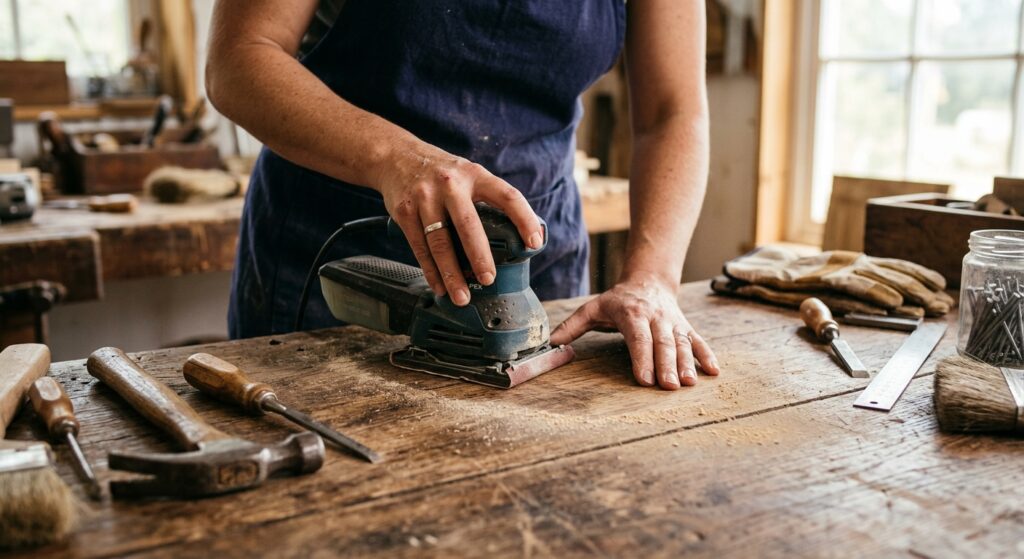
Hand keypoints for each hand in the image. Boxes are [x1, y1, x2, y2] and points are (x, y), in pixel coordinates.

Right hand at [375, 145, 542, 305]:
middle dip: (479, 256)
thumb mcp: (468, 174)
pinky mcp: (404, 211)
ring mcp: (425, 197)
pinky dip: (430, 271)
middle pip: (468, 224)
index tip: (534, 243)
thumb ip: (488, 199)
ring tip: (462, 296)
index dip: (524, 219)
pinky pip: (419, 247)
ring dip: (451, 273)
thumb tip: (515, 238)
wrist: (396, 156)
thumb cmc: (441, 172)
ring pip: (440, 241)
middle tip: (488, 279)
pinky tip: (439, 286)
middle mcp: (450, 185)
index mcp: (475, 175)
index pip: (507, 196)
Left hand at [550, 275, 720, 389]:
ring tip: (689, 384)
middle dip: (667, 366)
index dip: (642, 358)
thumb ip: (572, 326)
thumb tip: (552, 344)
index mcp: (633, 314)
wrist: (648, 281)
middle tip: (669, 387)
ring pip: (683, 344)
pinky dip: (707, 356)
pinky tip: (714, 372)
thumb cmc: (617, 300)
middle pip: (663, 343)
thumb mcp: (593, 308)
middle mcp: (656, 318)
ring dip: (687, 364)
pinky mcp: (686, 328)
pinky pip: (699, 341)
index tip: (644, 379)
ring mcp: (674, 323)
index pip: (638, 338)